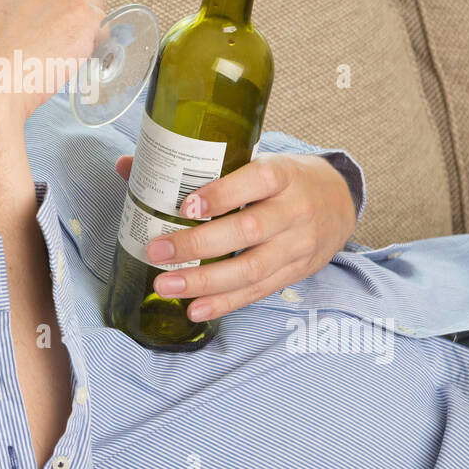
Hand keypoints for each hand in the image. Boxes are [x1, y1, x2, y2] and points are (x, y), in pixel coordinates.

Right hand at [0, 0, 104, 130]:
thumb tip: (2, 30)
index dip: (30, 8)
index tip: (25, 29)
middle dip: (53, 20)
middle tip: (38, 52)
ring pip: (81, 8)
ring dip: (73, 32)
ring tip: (50, 61)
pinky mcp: (80, 10)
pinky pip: (100, 25)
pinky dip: (90, 46)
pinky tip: (65, 63)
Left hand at [114, 152, 356, 321]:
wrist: (340, 200)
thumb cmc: (284, 177)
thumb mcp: (255, 160)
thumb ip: (198, 165)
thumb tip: (128, 165)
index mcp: (283, 174)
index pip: (257, 180)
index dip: (221, 194)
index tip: (184, 207)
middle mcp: (294, 210)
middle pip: (248, 230)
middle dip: (198, 245)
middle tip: (156, 250)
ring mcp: (297, 245)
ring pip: (251, 268)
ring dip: (205, 282)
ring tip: (166, 285)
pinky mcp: (295, 272)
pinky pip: (258, 291)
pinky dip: (225, 303)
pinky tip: (194, 308)